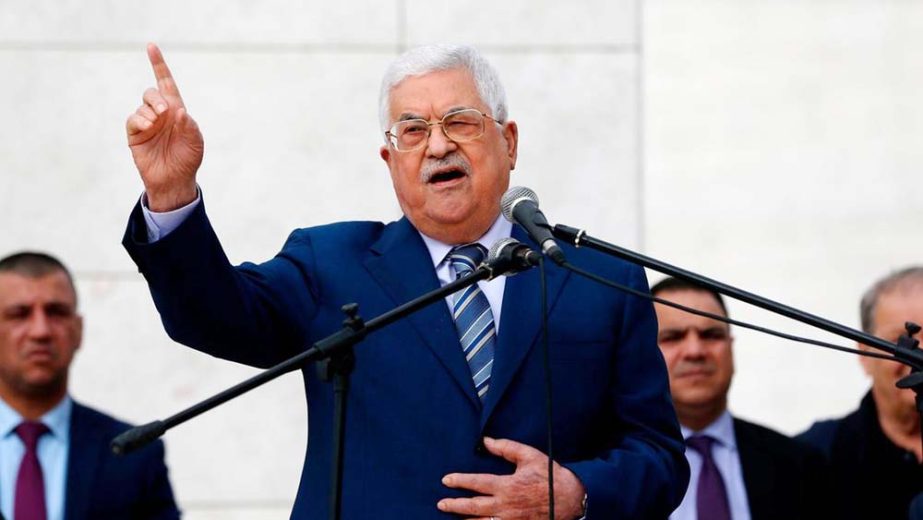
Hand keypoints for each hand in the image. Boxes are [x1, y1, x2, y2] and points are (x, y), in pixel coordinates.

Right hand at [126, 43, 203, 211]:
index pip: (166, 83)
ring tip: (156, 125)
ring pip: (142, 106)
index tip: (151, 46)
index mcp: (176, 110)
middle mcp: (160, 114)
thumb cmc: (188, 159)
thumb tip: (178, 111)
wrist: (175, 180)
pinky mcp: (135, 135)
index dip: (159, 65)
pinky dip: (140, 120)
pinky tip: (148, 128)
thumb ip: (190, 125)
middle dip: (156, 98)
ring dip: (150, 113)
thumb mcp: (196, 141)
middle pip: (151, 93)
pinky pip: (133, 119)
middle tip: (164, 112)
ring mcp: (146, 123)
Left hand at [438, 437, 585, 519]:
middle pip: (473, 507)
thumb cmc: (550, 476)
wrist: (571, 499)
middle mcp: (505, 505)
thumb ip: (506, 448)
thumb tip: (486, 441)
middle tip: (441, 503)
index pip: (476, 483)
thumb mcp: (529, 456)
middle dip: (455, 505)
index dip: (459, 482)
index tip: (446, 480)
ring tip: (454, 518)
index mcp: (506, 486)